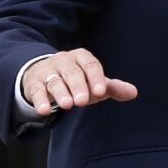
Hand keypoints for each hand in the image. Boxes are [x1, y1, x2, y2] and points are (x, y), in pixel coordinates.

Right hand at [21, 48, 137, 115]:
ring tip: (67, 105)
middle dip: (78, 86)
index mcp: (81, 57)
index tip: (101, 91)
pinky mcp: (34, 83)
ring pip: (55, 81)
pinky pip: (37, 90)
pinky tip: (44, 110)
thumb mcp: (93, 82)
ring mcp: (48, 70)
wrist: (43, 74)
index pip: (91, 65)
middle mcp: (64, 60)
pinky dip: (40, 100)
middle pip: (72, 72)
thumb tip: (134, 92)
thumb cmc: (75, 80)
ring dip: (61, 93)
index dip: (95, 78)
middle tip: (83, 101)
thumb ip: (112, 87)